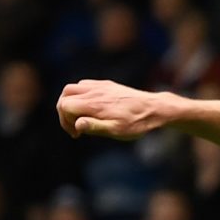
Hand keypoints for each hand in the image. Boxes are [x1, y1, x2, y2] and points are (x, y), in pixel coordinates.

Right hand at [56, 80, 176, 140]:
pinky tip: (90, 106)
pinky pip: (85, 84)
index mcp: (94, 104)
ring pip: (73, 88)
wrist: (156, 108)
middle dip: (64, 111)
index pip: (64, 106)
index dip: (65, 122)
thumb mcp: (117, 131)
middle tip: (74, 126)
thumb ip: (95, 127)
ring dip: (70, 101)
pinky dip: (80, 94)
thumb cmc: (137, 123)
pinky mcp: (107, 85)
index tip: (77, 134)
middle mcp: (95, 92)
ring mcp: (101, 86)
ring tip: (79, 116)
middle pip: (65, 95)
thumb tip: (77, 123)